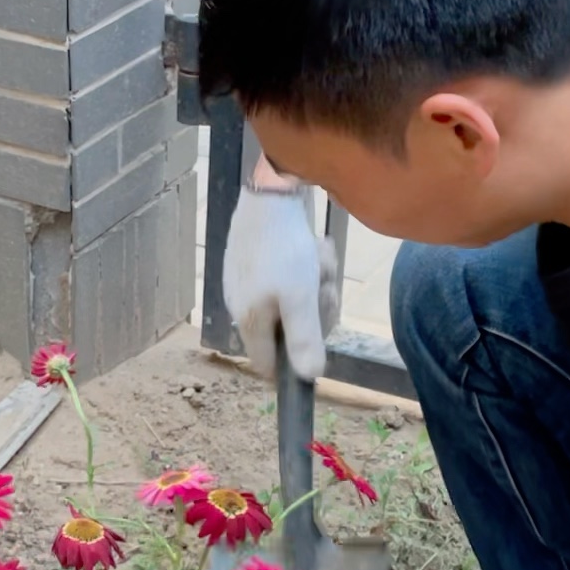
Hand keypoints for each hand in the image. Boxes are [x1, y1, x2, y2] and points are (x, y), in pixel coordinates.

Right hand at [224, 187, 340, 381]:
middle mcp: (244, 305)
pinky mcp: (264, 260)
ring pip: (297, 300)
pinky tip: (314, 246)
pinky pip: (294, 275)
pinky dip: (310, 264)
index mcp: (247, 320)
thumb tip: (309, 377)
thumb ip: (303, 339)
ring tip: (319, 259)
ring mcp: (253, 282)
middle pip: (288, 331)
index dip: (294, 360)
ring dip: (317, 283)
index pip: (267, 364)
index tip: (316, 341)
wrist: (273, 191)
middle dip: (315, 311)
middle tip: (324, 287)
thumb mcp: (299, 298)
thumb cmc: (284, 248)